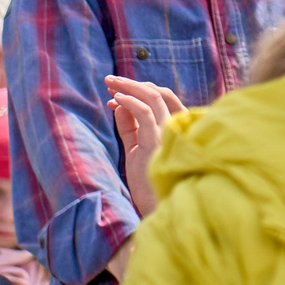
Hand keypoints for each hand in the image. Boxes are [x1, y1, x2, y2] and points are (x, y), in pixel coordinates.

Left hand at [107, 76, 186, 217]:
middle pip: (157, 93)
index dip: (139, 91)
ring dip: (129, 87)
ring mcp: (167, 132)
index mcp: (173, 127)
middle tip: (110, 79)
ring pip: (153, 97)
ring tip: (110, 83)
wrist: (155, 206)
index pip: (161, 98)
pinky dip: (130, 103)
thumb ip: (130, 126)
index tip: (115, 94)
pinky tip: (116, 99)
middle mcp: (174, 126)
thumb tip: (119, 103)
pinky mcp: (156, 140)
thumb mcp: (136, 147)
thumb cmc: (148, 179)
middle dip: (132, 84)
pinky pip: (145, 113)